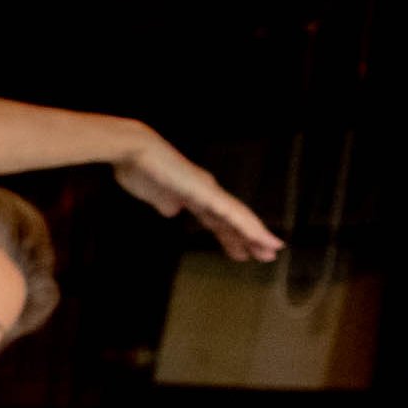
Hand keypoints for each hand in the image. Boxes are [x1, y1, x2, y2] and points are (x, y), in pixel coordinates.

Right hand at [115, 134, 281, 261]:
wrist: (136, 151)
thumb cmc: (142, 170)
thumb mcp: (156, 196)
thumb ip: (166, 203)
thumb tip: (173, 212)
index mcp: (196, 196)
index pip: (218, 220)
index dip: (232, 237)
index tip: (242, 253)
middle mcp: (207, 193)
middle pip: (233, 220)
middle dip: (249, 239)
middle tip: (267, 256)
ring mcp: (208, 191)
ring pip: (238, 216)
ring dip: (256, 234)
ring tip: (272, 249)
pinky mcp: (205, 191)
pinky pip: (230, 211)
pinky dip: (245, 225)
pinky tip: (257, 235)